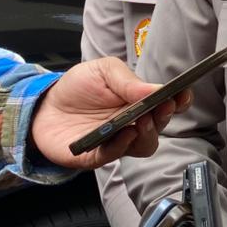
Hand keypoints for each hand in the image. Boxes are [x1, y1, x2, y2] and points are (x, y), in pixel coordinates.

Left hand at [30, 56, 191, 168]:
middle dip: (164, 116)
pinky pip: (115, 155)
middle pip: (160, 125)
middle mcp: (133, 123)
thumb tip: (155, 89)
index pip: (168, 104)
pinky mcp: (96, 156)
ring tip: (141, 121)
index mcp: (139, 101)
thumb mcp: (102, 71)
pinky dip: (121, 146)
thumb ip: (127, 80)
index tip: (183, 94)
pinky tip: (123, 132)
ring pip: (144, 145)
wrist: (43, 105)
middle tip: (162, 105)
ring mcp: (117, 141)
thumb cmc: (77, 87)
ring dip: (147, 134)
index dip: (180, 100)